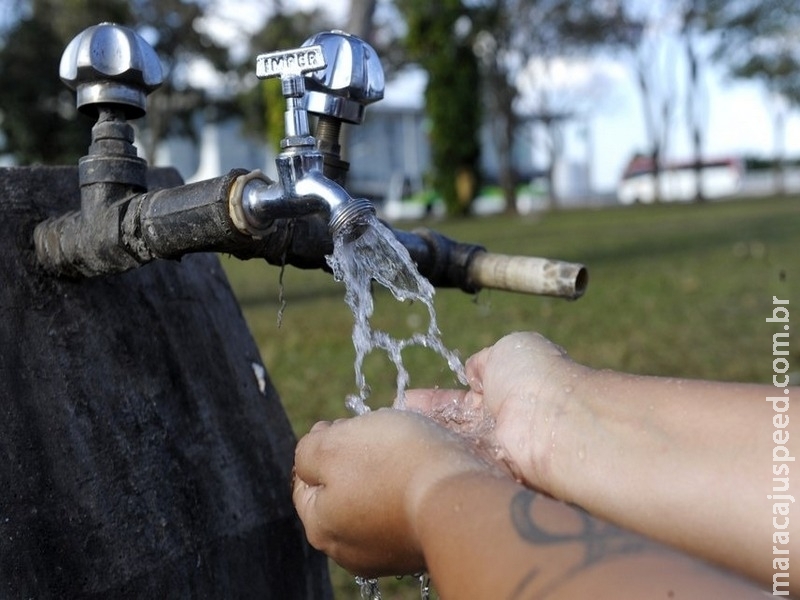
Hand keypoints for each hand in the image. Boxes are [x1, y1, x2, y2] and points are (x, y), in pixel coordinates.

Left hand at [292, 408, 496, 576]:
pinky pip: (407, 509)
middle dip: (355, 459)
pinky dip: (412, 488)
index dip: (322, 444)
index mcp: (322, 527)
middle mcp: (351, 550)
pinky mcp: (423, 547)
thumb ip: (308, 450)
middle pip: (342, 490)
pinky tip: (425, 470)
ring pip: (376, 498)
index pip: (305, 480)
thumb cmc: (394, 465)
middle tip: (377, 435)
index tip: (344, 424)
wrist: (463, 496)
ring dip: (387, 472)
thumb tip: (313, 452)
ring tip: (406, 449)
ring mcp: (390, 553)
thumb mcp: (334, 444)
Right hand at [404, 331, 587, 490]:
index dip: (436, 399)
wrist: (555, 422)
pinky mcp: (490, 473)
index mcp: (507, 389)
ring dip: (425, 438)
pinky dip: (435, 457)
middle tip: (393, 419)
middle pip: (454, 424)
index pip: (464, 397)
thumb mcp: (507, 350)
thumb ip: (485, 361)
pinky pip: (457, 463)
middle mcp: (501, 423)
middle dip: (424, 421)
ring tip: (392, 433)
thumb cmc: (535, 378)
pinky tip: (407, 452)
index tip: (407, 399)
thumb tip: (474, 372)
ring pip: (452, 443)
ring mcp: (495, 449)